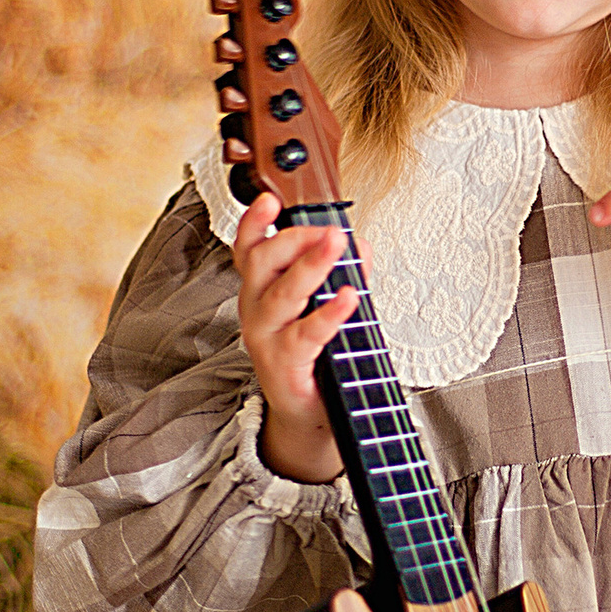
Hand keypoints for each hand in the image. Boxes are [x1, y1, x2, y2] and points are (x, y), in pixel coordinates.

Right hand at [233, 193, 357, 481]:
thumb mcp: (321, 305)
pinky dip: (329, 313)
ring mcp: (265, 337)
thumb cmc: (314, 353)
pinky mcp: (283, 364)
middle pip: (263, 262)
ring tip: (338, 245)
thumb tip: (361, 245)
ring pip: (283, 294)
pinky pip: (305, 334)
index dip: (255, 222)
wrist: (308, 412)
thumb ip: (341, 274)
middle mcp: (255, 309)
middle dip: (295, 238)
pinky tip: (349, 297)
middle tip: (329, 228)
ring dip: (312, 266)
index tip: (270, 199)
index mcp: (260, 288)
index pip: (249, 248)